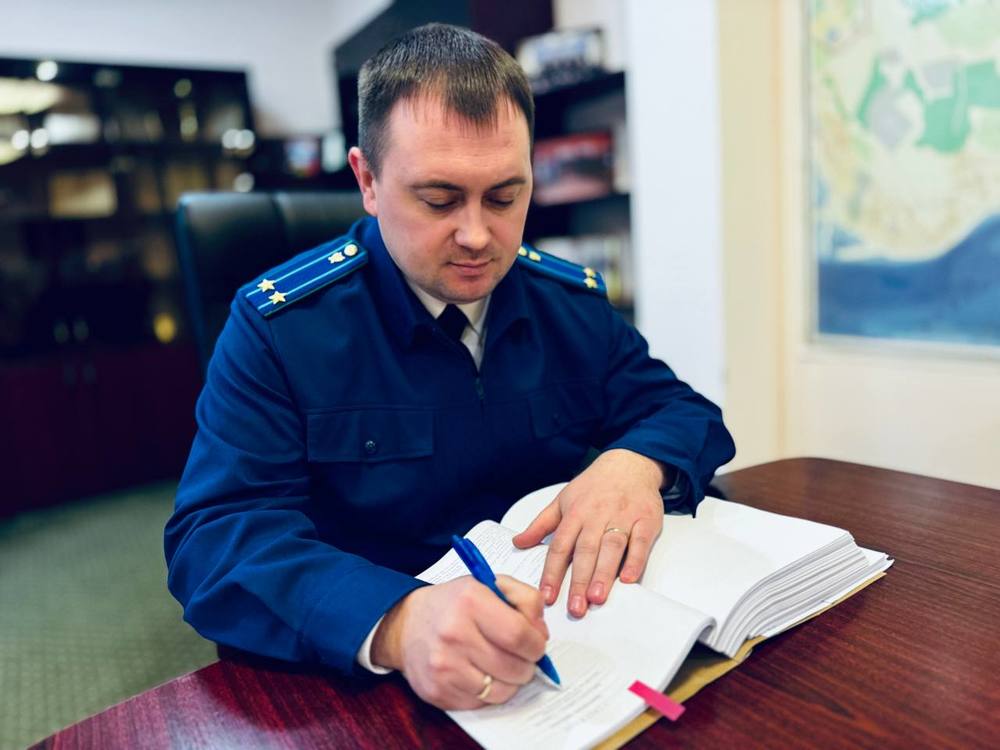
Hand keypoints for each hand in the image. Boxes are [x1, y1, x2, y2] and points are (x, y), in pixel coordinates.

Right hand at [371, 575, 547, 709]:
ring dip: (510, 681)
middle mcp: (454, 634)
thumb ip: (524, 599)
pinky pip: (481, 703)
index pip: (519, 635)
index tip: (536, 644)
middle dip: (527, 665)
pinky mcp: (437, 691)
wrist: (405, 626)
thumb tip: (541, 633)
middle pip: (514, 667)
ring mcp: (443, 666)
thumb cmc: (452, 605)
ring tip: (501, 665)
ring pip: (501, 690)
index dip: (536, 645)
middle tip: (520, 656)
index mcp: (470, 601)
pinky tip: (480, 674)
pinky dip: (488, 692)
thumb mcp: (487, 584)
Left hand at [512, 449, 665, 616]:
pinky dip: (636, 561)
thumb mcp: (562, 500)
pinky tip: (629, 579)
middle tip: (575, 607)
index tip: (546, 596)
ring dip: (604, 573)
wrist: (629, 463)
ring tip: (597, 598)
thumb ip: (541, 525)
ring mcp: (622, 517)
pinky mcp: (645, 520)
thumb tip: (518, 543)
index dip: (552, 573)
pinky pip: (640, 542)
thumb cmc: (595, 485)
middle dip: (579, 581)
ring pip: (611, 547)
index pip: (560, 547)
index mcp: (575, 514)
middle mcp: (597, 516)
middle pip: (586, 551)